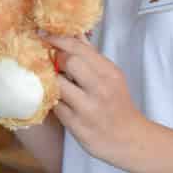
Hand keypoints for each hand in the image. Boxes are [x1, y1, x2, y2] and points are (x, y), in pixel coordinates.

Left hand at [45, 34, 154, 171]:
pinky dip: (52, 101)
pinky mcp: (77, 125)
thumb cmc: (116, 104)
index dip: (58, 39)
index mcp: (109, 73)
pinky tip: (55, 100)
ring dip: (50, 81)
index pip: (80, 48)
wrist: (128, 139)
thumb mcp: (110, 77)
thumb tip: (74, 34)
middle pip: (68, 62)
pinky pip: (55, 106)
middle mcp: (100, 88)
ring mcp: (88, 108)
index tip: (43, 34)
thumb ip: (91, 56)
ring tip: (51, 81)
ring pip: (58, 84)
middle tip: (51, 63)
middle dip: (55, 60)